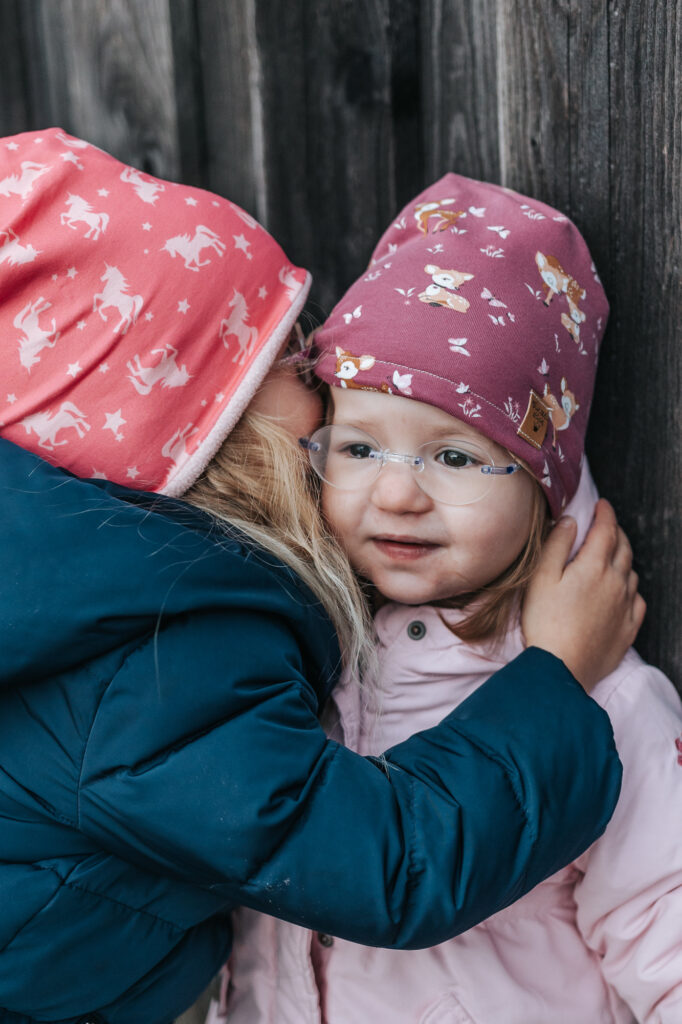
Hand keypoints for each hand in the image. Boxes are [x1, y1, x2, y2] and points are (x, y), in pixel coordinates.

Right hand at [521, 499, 645, 691]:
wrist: (562, 667)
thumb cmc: (545, 622)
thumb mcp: (540, 578)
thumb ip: (557, 546)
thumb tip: (570, 522)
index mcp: (594, 566)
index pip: (606, 530)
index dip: (605, 513)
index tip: (602, 505)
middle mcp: (616, 582)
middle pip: (623, 548)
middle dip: (616, 532)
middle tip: (606, 526)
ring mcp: (625, 606)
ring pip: (631, 573)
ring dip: (624, 559)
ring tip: (612, 556)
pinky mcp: (627, 628)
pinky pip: (637, 601)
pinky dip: (630, 588)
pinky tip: (622, 591)